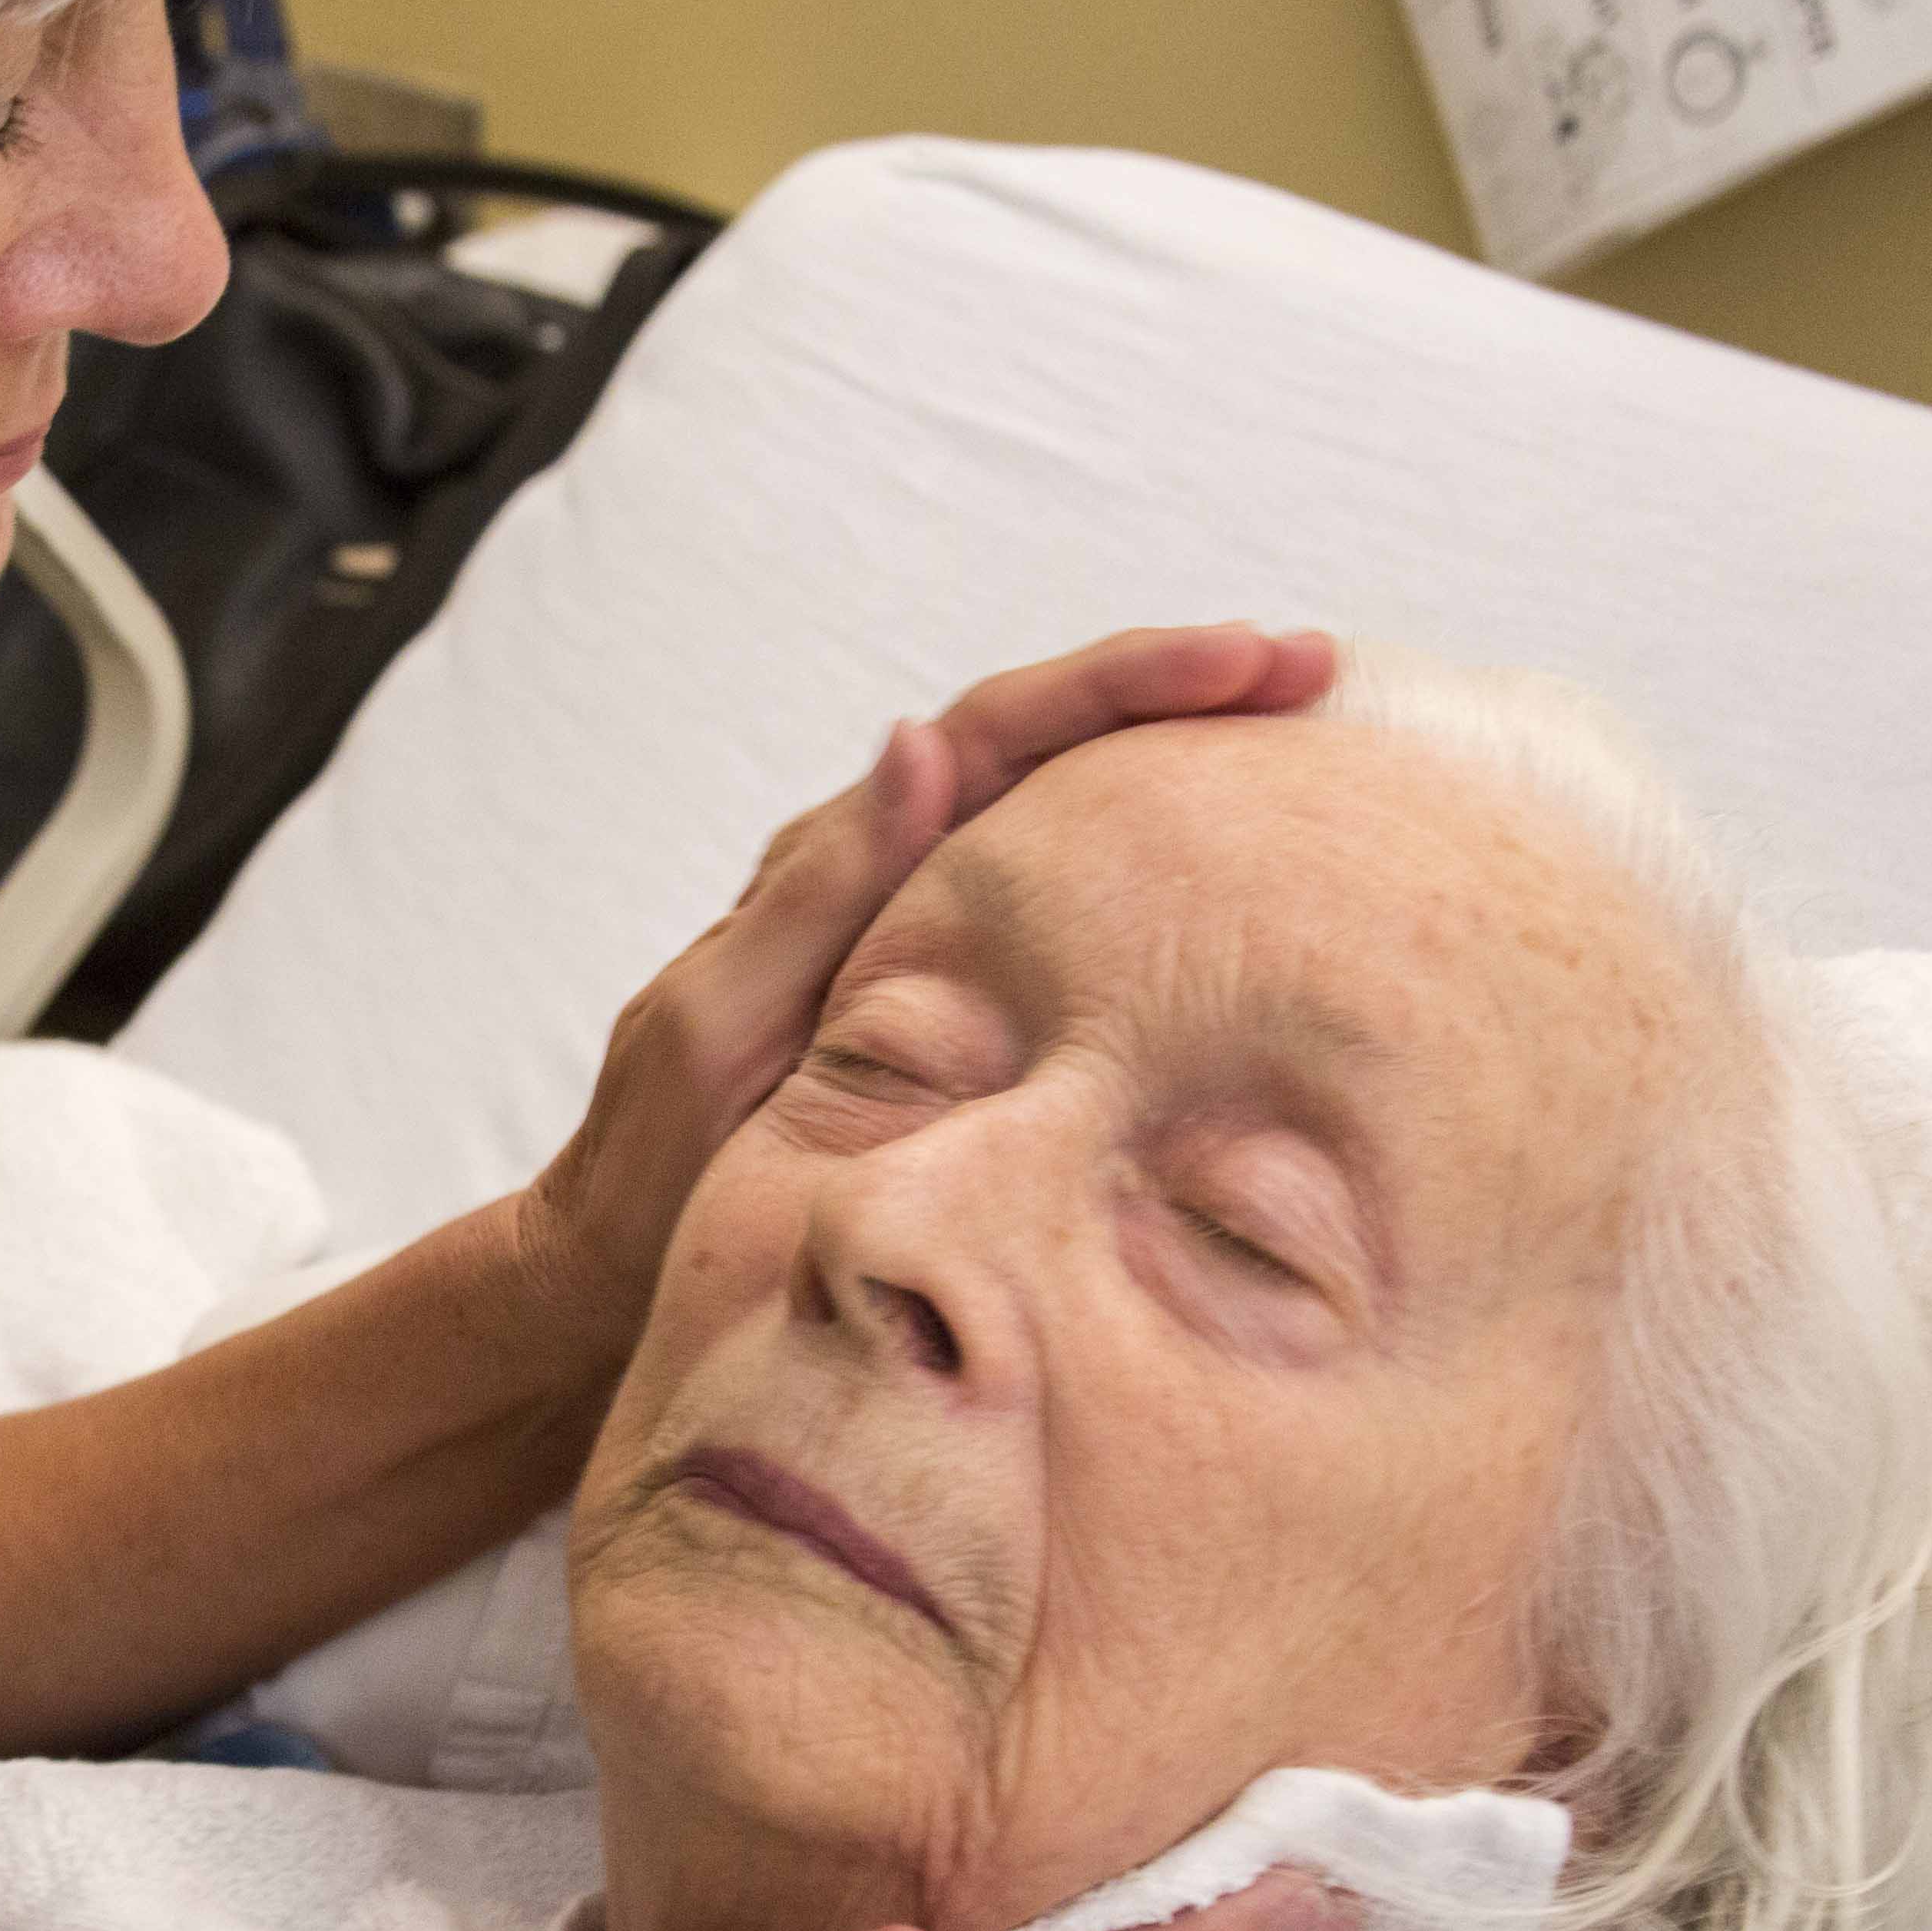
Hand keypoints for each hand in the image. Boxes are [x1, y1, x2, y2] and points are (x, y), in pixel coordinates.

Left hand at [518, 625, 1337, 1345]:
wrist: (617, 1272)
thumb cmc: (654, 1160)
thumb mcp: (719, 1024)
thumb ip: (817, 894)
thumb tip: (921, 740)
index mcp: (842, 861)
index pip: (1001, 731)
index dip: (1125, 682)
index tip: (1250, 658)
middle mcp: (892, 876)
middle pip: (1053, 746)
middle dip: (1181, 695)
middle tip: (1314, 666)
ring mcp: (927, 940)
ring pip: (1067, 821)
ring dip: (1177, 771)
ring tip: (1306, 734)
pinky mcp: (952, 1017)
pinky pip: (1064, 922)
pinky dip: (1147, 885)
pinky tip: (1232, 894)